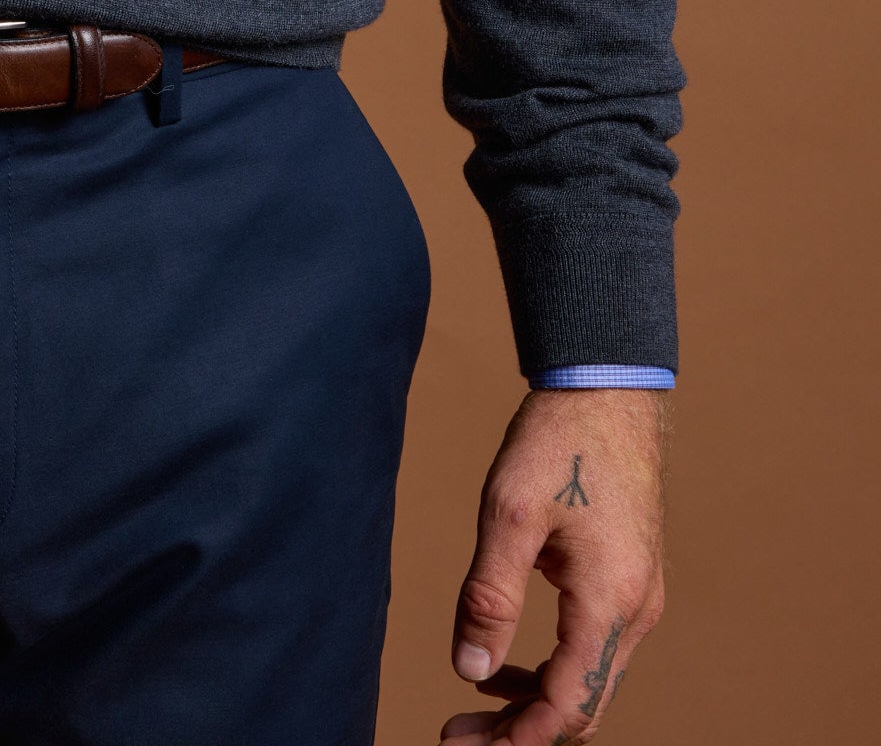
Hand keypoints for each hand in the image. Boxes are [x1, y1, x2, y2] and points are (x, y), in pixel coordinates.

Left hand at [442, 388, 666, 742]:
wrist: (607, 390)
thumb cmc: (557, 442)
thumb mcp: (508, 515)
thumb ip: (489, 597)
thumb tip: (469, 670)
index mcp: (610, 602)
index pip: (570, 705)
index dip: (520, 737)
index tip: (466, 745)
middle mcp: (636, 611)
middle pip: (584, 704)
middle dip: (523, 729)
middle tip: (459, 734)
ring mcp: (640, 597)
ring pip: (590, 679)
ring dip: (537, 701)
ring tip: (476, 703)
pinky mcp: (631, 581)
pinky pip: (594, 648)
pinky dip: (554, 668)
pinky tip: (508, 660)